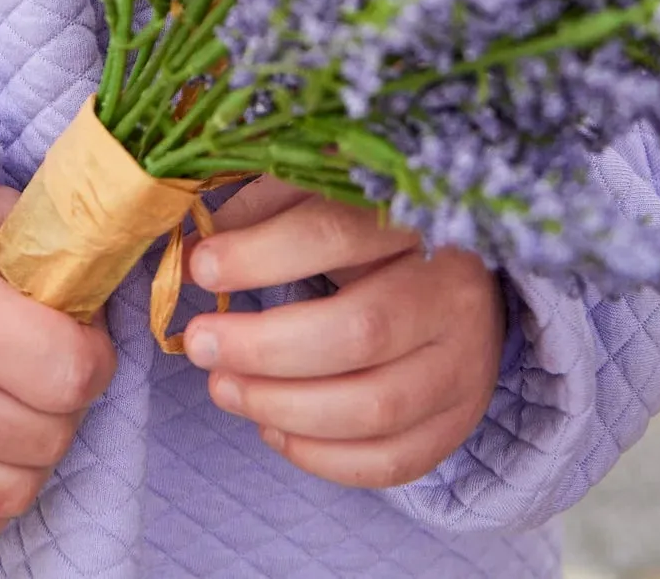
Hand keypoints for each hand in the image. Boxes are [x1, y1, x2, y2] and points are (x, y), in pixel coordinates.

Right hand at [0, 180, 115, 558]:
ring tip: (7, 405)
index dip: (93, 354)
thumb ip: (50, 238)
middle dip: (62, 402)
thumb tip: (110, 273)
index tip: (76, 334)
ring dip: (28, 454)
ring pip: (18, 492)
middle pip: (51, 437)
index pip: (71, 373)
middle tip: (37, 366)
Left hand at [181, 177, 503, 488]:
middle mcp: (453, 294)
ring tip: (223, 387)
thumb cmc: (375, 232)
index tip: (200, 267)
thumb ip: (266, 207)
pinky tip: (272, 427)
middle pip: (360, 332)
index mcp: (418, 218)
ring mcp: (463, 367)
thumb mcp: (327, 197)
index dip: (262, 254)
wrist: (462, 282)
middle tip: (200, 344)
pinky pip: (388, 462)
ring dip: (282, 406)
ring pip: (374, 407)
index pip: (337, 233)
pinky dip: (320, 456)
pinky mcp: (456, 424)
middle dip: (265, 347)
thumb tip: (196, 246)